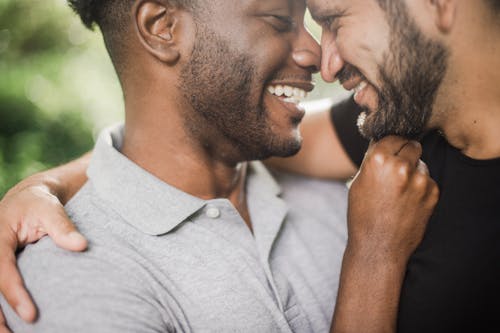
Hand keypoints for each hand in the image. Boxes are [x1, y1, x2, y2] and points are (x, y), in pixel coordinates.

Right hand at [0, 175, 86, 324]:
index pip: (2, 270)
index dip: (15, 294)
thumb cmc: (39, 203)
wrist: (29, 197)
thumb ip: (63, 227)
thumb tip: (82, 245)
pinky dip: (2, 307)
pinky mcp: (0, 266)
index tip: (31, 316)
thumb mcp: (50, 209)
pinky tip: (10, 326)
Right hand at [348, 135, 438, 264]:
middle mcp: (401, 167)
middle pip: (411, 145)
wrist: (378, 247)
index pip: (392, 137)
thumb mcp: (359, 182)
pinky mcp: (433, 193)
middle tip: (397, 168)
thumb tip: (383, 141)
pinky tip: (408, 201)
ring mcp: (420, 180)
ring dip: (414, 171)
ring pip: (421, 163)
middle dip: (405, 153)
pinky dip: (421, 187)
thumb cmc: (363, 215)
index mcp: (378, 160)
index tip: (390, 150)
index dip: (390, 145)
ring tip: (400, 191)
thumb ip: (373, 160)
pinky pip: (429, 180)